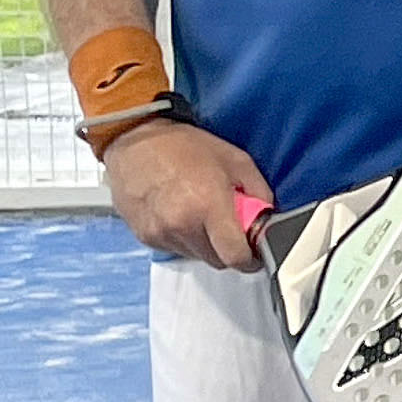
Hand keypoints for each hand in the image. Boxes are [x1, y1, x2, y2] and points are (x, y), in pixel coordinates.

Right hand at [105, 119, 272, 268]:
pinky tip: (179, 214)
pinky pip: (175, 249)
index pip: (235, 257)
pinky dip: (183, 238)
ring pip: (196, 256)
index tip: (253, 253)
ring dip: (204, 243)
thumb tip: (267, 217)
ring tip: (199, 213)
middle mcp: (182, 225)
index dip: (249, 259)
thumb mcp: (236, 160)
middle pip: (217, 260)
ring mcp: (161, 233)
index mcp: (208, 206)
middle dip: (227, 248)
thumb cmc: (182, 145)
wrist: (134, 140)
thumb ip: (259, 193)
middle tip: (226, 223)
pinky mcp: (145, 237)